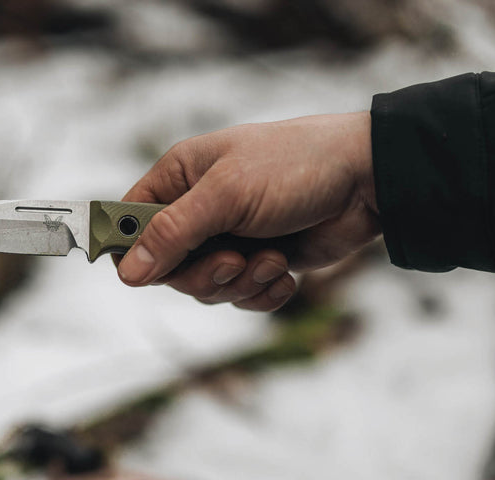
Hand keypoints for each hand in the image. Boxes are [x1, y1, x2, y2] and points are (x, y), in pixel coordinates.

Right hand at [115, 112, 379, 310]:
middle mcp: (200, 209)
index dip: (132, 250)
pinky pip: (241, 297)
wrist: (367, 180)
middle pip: (167, 268)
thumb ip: (172, 233)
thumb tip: (127, 273)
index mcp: (181, 177)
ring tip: (271, 258)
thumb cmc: (294, 167)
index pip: (130, 221)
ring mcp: (231, 237)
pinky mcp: (260, 261)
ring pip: (206, 287)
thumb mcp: (226, 194)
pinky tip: (285, 274)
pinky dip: (262, 292)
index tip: (148, 270)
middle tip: (234, 260)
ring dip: (239, 282)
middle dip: (203, 273)